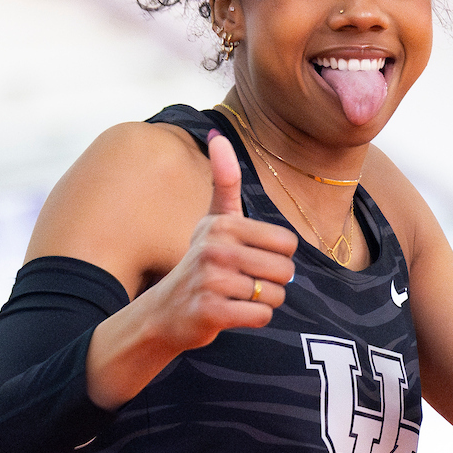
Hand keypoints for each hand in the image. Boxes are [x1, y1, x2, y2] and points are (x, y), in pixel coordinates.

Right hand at [150, 130, 297, 350]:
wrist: (165, 311)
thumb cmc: (200, 261)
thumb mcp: (212, 220)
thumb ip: (224, 181)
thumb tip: (217, 134)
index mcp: (223, 224)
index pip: (287, 243)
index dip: (278, 256)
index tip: (252, 258)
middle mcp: (216, 248)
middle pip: (285, 271)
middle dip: (273, 282)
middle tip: (246, 282)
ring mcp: (212, 280)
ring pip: (274, 295)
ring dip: (262, 302)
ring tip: (237, 296)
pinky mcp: (210, 311)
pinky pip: (261, 316)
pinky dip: (254, 319)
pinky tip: (233, 312)